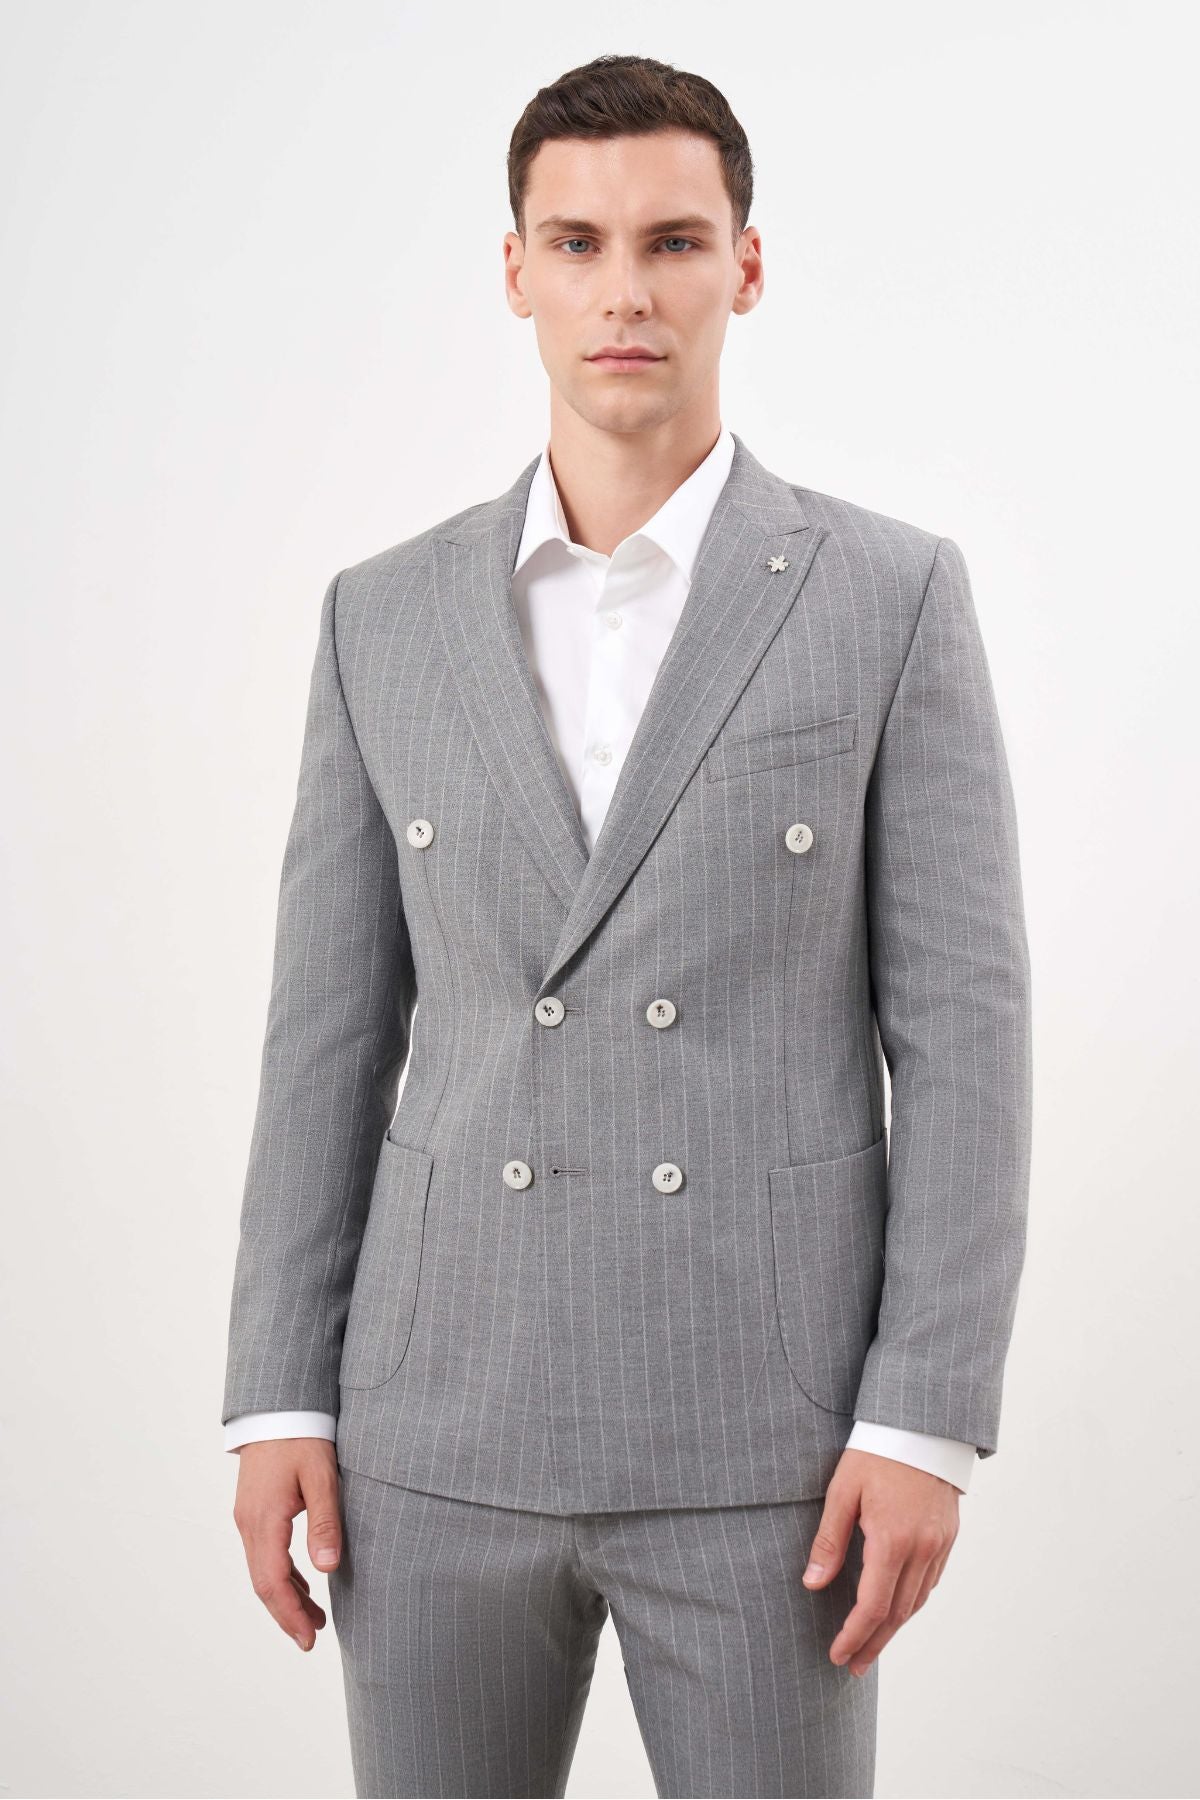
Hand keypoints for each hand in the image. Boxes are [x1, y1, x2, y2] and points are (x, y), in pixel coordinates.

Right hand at [231, 1437, 342, 1650]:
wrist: (278, 1407)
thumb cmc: (303, 1438)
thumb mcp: (321, 1477)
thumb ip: (324, 1523)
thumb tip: (328, 1569)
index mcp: (264, 1520)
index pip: (272, 1582)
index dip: (289, 1614)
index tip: (308, 1639)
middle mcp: (249, 1524)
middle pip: (263, 1583)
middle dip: (286, 1614)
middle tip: (311, 1640)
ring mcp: (248, 1517)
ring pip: (262, 1570)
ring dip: (285, 1597)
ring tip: (312, 1618)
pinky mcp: (254, 1510)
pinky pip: (264, 1553)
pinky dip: (282, 1575)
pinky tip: (303, 1583)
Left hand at [801, 1448, 959, 1673]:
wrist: (922, 1425)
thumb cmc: (876, 1453)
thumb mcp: (843, 1490)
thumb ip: (829, 1540)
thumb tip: (813, 1584)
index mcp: (892, 1539)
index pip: (872, 1605)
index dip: (853, 1635)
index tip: (837, 1654)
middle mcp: (921, 1548)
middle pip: (897, 1613)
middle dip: (873, 1643)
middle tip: (853, 1666)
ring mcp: (939, 1544)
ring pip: (917, 1601)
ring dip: (893, 1628)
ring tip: (871, 1645)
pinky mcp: (948, 1536)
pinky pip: (930, 1581)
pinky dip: (912, 1602)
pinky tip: (897, 1609)